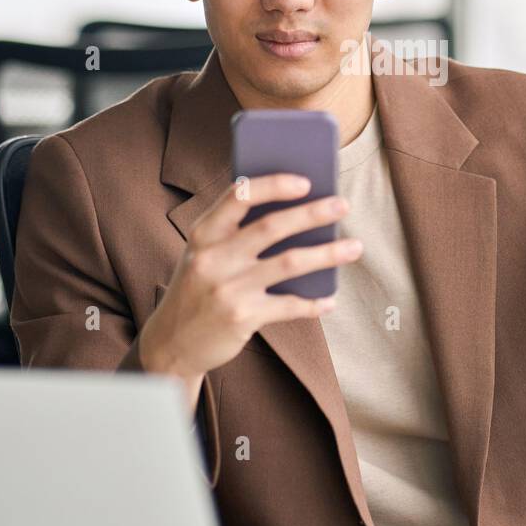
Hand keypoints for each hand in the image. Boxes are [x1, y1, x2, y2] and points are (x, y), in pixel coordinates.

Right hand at [138, 173, 360, 391]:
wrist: (171, 344)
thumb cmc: (198, 289)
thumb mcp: (204, 255)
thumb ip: (236, 234)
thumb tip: (297, 212)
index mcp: (203, 234)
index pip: (238, 196)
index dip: (274, 185)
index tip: (305, 181)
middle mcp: (213, 258)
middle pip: (272, 226)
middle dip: (313, 213)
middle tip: (342, 205)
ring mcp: (228, 289)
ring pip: (289, 263)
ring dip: (328, 253)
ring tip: (354, 246)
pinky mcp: (242, 318)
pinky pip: (289, 305)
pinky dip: (313, 303)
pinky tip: (330, 300)